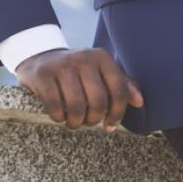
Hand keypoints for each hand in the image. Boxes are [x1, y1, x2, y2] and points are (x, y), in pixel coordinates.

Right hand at [16, 47, 143, 131]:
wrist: (42, 59)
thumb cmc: (78, 72)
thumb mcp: (100, 73)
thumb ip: (122, 85)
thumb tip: (140, 102)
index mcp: (102, 57)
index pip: (119, 89)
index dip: (117, 112)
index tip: (110, 125)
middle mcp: (84, 58)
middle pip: (98, 101)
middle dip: (94, 119)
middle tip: (89, 122)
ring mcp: (62, 66)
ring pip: (77, 106)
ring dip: (76, 122)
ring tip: (75, 122)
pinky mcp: (43, 75)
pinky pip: (55, 106)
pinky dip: (59, 118)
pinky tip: (59, 116)